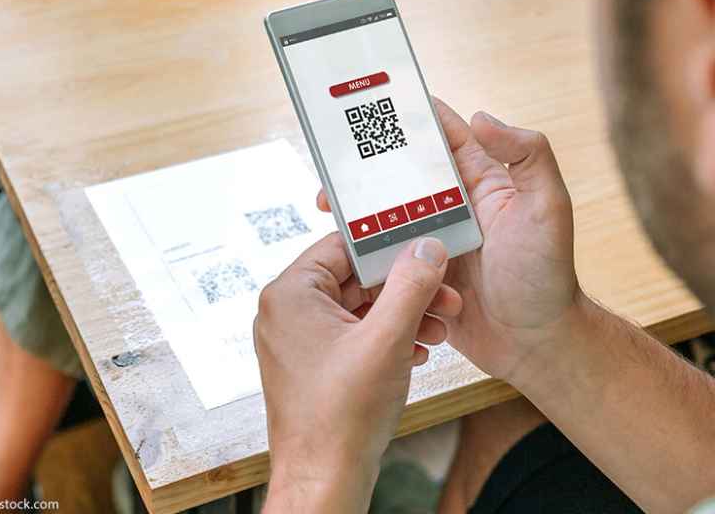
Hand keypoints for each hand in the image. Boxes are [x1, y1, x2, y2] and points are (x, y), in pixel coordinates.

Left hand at [255, 232, 461, 513]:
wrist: (325, 483)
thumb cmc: (341, 418)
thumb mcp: (387, 339)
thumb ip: (410, 285)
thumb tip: (426, 248)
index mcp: (291, 294)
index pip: (342, 246)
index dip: (387, 246)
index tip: (422, 247)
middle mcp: (288, 311)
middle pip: (355, 278)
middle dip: (404, 288)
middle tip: (443, 295)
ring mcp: (298, 339)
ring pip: (358, 308)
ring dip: (401, 314)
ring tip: (439, 327)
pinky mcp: (312, 362)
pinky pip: (353, 333)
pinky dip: (386, 336)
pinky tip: (418, 349)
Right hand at [316, 100, 579, 386]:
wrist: (533, 344)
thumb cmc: (546, 275)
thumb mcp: (548, 207)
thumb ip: (528, 156)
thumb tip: (481, 116)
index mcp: (482, 183)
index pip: (447, 138)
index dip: (417, 118)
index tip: (382, 102)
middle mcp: (455, 206)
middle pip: (406, 174)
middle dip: (372, 163)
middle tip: (337, 159)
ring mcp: (434, 240)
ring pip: (389, 212)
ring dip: (361, 206)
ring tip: (329, 203)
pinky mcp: (419, 272)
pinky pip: (386, 253)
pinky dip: (366, 247)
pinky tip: (343, 246)